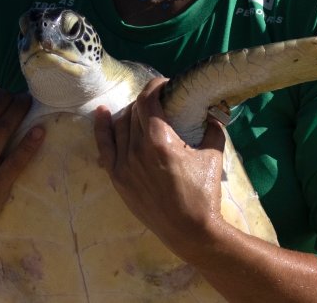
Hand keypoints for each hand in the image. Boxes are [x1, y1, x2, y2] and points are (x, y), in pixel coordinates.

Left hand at [94, 78, 225, 254]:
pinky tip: (102, 114)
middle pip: (134, 111)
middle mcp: (136, 148)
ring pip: (120, 125)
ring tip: (143, 112)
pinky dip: (102, 128)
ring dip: (131, 113)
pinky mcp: (118, 178)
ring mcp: (123, 164)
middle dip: (148, 101)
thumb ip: (212, 128)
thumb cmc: (204, 194)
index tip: (164, 84)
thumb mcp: (213, 155)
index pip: (148, 100)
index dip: (155, 86)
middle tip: (161, 102)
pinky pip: (105, 147)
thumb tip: (213, 111)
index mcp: (158, 140)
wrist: (190, 232)